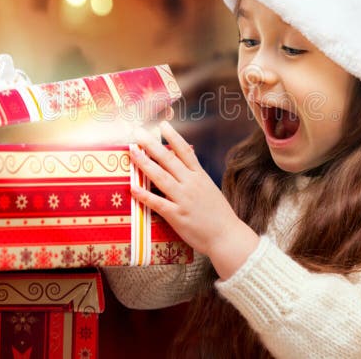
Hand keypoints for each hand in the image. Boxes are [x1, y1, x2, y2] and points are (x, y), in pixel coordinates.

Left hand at [130, 121, 259, 279]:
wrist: (227, 236)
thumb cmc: (218, 214)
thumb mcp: (209, 188)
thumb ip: (195, 174)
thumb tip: (183, 159)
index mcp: (200, 176)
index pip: (185, 151)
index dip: (173, 137)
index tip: (162, 125)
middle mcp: (191, 184)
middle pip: (169, 159)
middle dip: (152, 145)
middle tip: (138, 133)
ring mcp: (184, 199)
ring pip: (161, 177)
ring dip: (145, 163)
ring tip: (132, 152)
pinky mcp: (178, 215)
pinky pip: (158, 203)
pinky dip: (144, 195)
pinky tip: (132, 188)